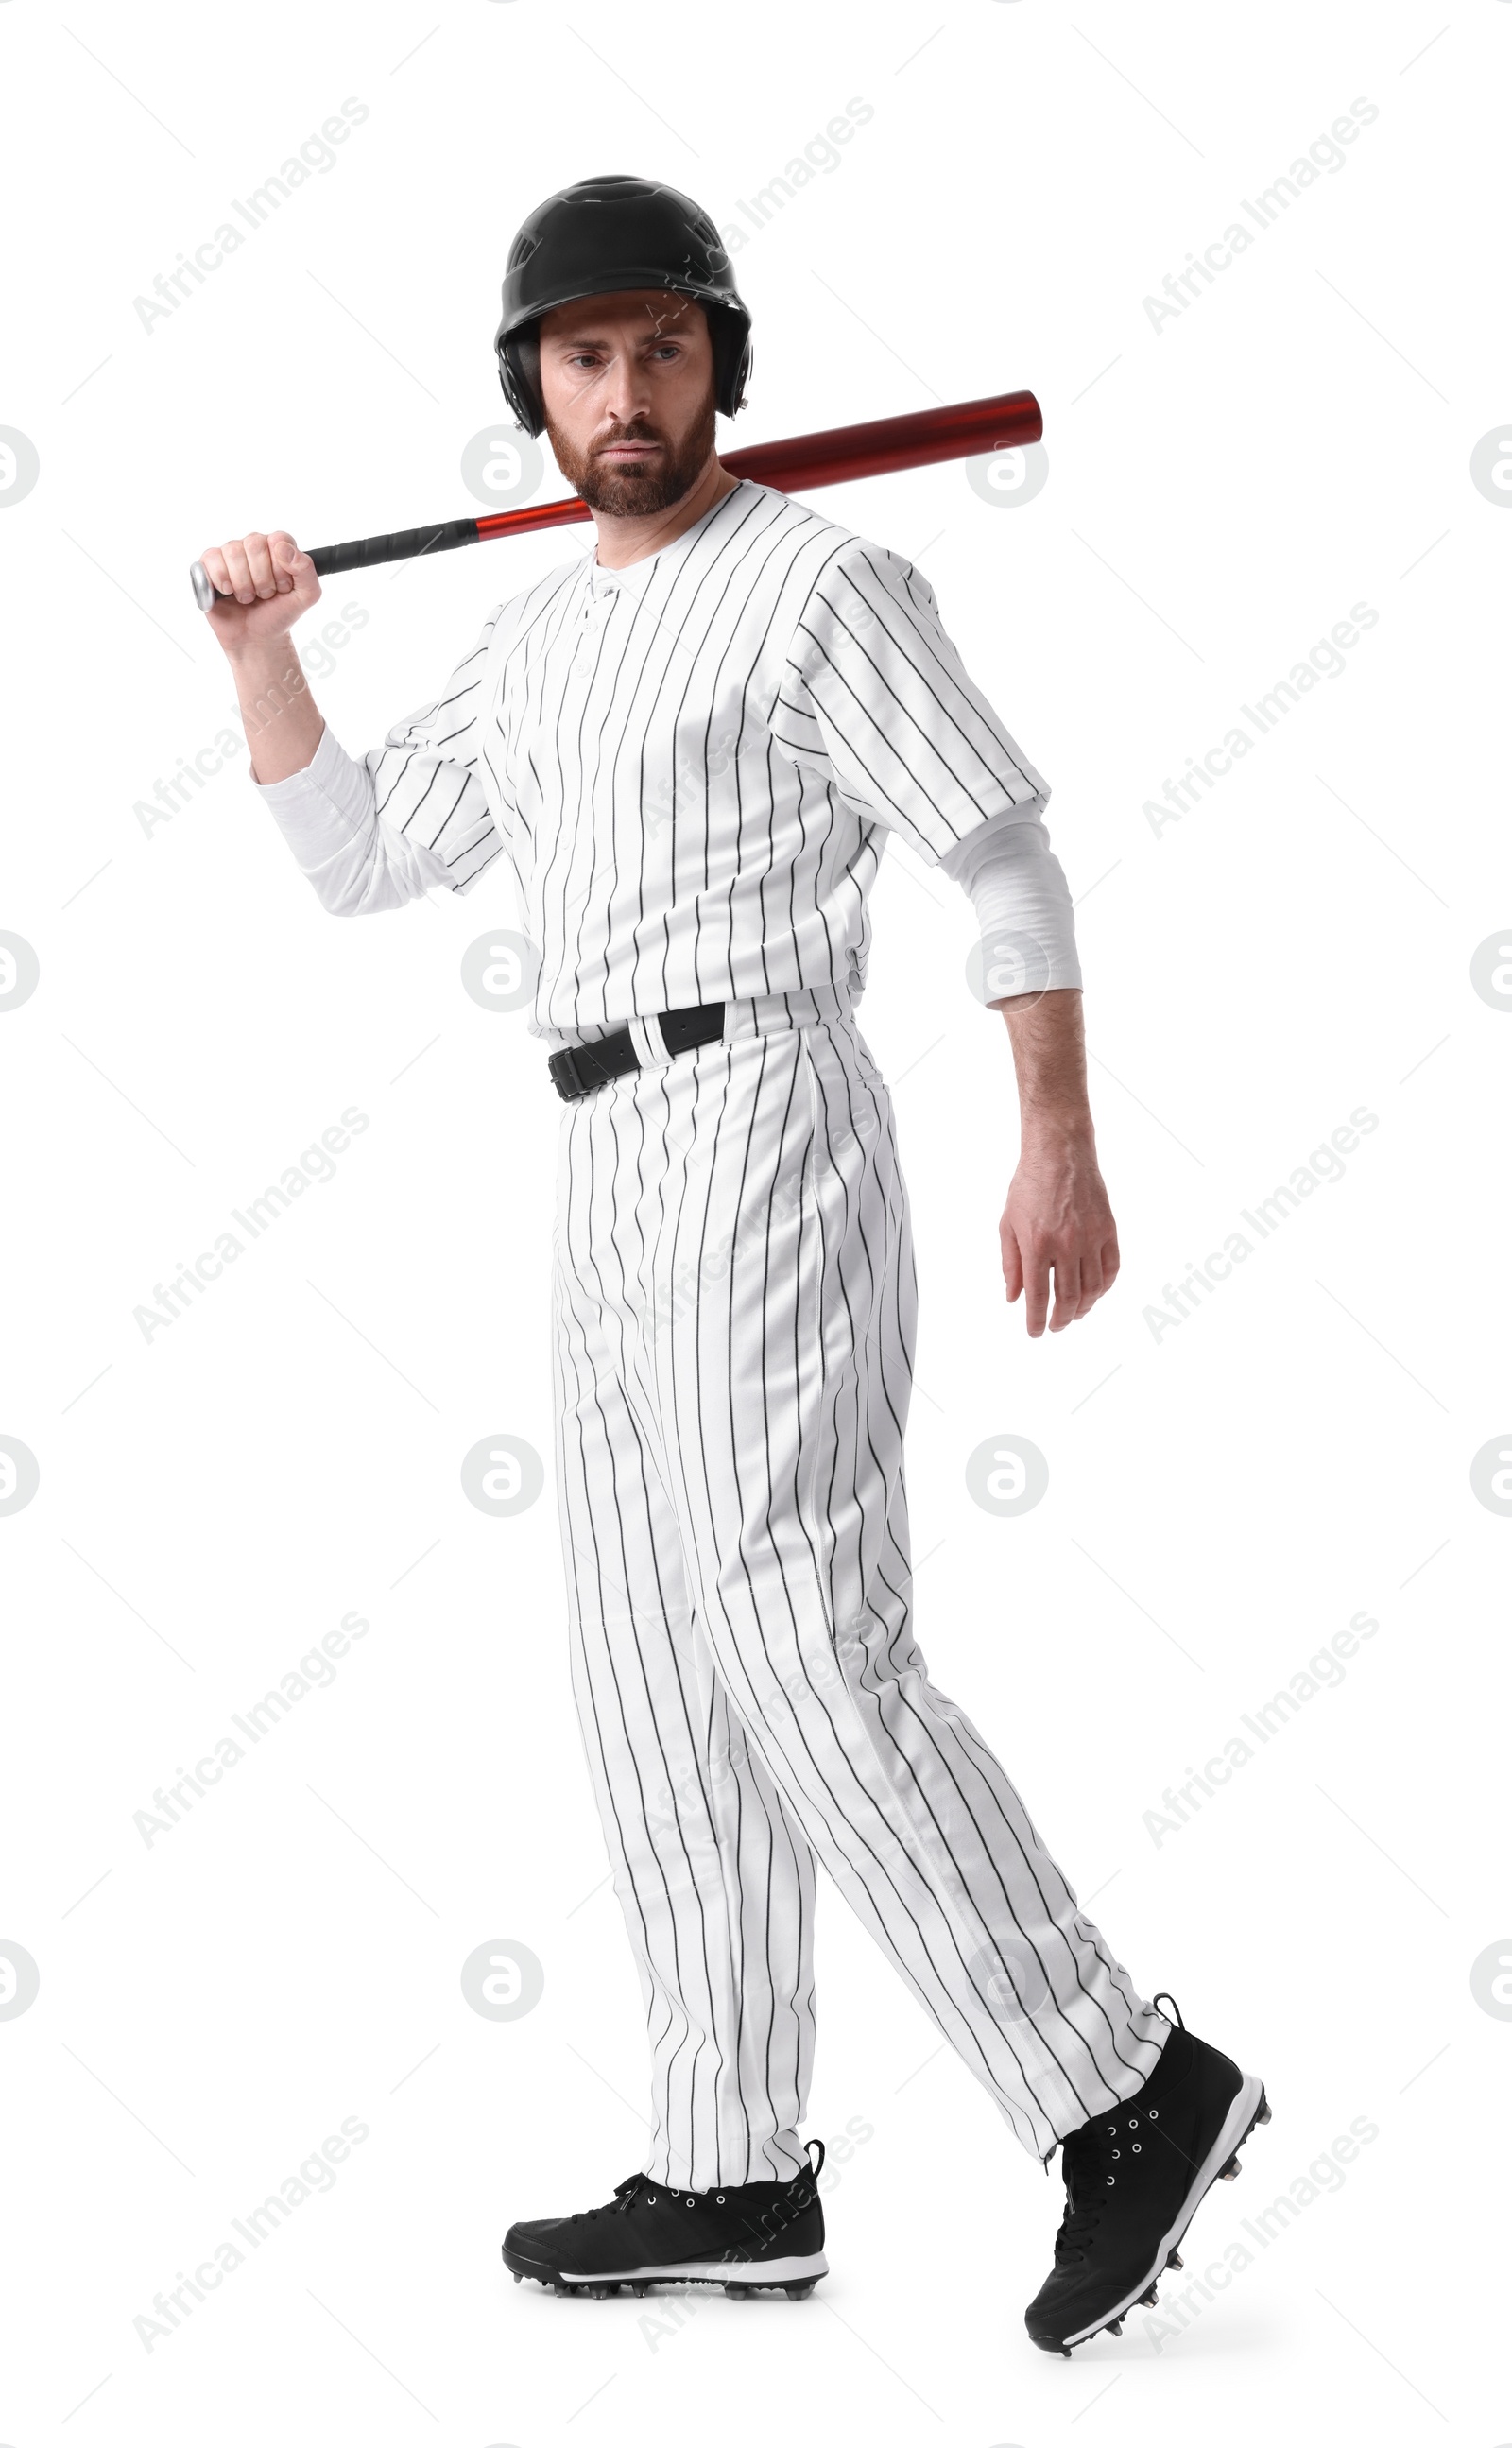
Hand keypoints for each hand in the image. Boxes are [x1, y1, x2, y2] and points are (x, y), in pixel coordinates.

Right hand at [197, 529, 320, 655]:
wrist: (257, 638)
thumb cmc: (279, 614)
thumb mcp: (307, 596)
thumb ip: (306, 569)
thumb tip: (283, 547)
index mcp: (277, 547)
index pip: (278, 539)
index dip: (280, 567)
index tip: (282, 587)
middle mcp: (253, 545)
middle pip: (254, 544)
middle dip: (262, 578)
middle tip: (264, 595)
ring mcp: (230, 553)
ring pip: (233, 552)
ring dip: (243, 584)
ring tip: (247, 597)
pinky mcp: (210, 565)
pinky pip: (212, 559)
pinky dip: (221, 581)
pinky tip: (228, 592)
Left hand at [999, 1126, 1118, 1335]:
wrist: (1060, 1154)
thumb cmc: (1029, 1187)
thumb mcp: (1008, 1224)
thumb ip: (1010, 1264)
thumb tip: (1013, 1297)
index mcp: (1037, 1244)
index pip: (1038, 1296)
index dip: (1036, 1320)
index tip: (1036, 1332)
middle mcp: (1066, 1244)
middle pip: (1068, 1297)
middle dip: (1062, 1320)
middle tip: (1056, 1327)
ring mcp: (1090, 1237)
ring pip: (1093, 1288)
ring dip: (1084, 1308)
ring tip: (1075, 1314)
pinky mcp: (1108, 1229)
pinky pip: (1112, 1268)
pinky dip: (1104, 1287)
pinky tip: (1095, 1293)